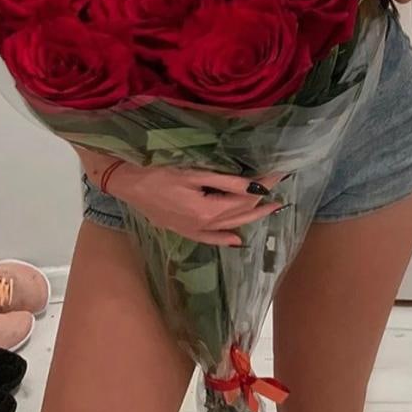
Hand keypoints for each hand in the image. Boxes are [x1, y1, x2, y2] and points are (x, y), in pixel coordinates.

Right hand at [106, 162, 287, 246]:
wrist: (128, 183)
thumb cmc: (160, 172)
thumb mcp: (196, 173)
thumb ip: (227, 181)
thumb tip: (256, 186)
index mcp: (209, 210)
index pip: (246, 197)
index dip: (264, 185)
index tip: (279, 174)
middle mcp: (204, 225)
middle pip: (241, 214)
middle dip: (263, 202)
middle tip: (282, 193)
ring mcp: (193, 230)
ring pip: (230, 226)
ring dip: (251, 217)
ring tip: (269, 210)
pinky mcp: (183, 231)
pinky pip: (211, 239)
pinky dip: (225, 239)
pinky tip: (236, 240)